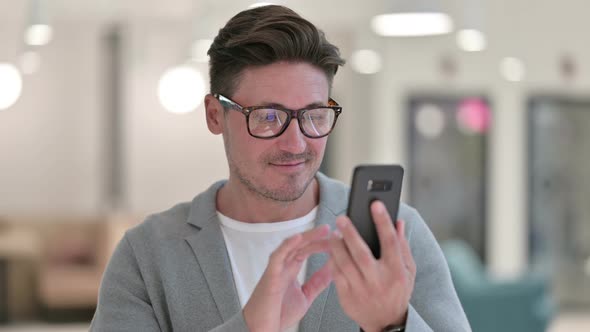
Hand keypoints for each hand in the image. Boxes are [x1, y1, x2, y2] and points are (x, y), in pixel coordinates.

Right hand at [243, 225, 331, 331]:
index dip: (321, 243)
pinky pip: (277, 257)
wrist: (262, 329)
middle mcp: (283, 266)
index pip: (307, 249)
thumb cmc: (278, 314)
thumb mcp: (305, 296)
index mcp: (291, 270)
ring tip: (321, 231)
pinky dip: (286, 246)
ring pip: (291, 246)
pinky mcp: (270, 276)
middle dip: (317, 237)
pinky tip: (297, 238)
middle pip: (301, 245)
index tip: (335, 240)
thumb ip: (317, 282)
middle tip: (332, 232)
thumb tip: (332, 270)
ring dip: (306, 237)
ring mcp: (276, 269)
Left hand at [328, 201, 415, 331]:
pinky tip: (332, 250)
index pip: (390, 242)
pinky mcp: (347, 297)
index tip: (376, 204)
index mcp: (396, 272)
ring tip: (334, 233)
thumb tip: (399, 221)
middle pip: (361, 253)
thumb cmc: (398, 291)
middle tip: (342, 217)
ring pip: (344, 263)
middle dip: (350, 233)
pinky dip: (333, 260)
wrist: (386, 323)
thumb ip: (403, 246)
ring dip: (337, 245)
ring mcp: (361, 290)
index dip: (383, 221)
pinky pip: (336, 274)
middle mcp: (378, 281)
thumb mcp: (408, 271)